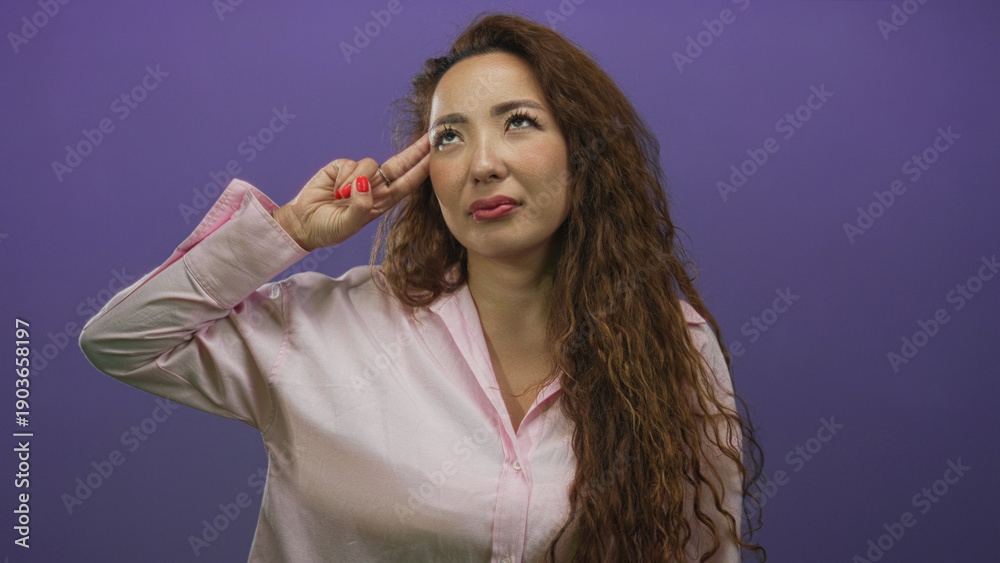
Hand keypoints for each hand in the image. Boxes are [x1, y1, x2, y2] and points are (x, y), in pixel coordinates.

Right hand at [273, 133, 429, 250]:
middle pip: (400, 165)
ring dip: (356, 181)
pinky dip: (343, 179)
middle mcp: (375, 187)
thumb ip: (359, 207)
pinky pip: (351, 165)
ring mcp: (359, 176)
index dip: (422, 169)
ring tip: (340, 197)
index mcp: (382, 202)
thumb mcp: (347, 225)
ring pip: (370, 164)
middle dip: (416, 151)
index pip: (407, 183)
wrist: (303, 223)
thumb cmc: (329, 228)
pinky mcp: (342, 167)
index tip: (435, 156)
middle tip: (431, 136)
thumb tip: (365, 184)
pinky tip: (333, 190)